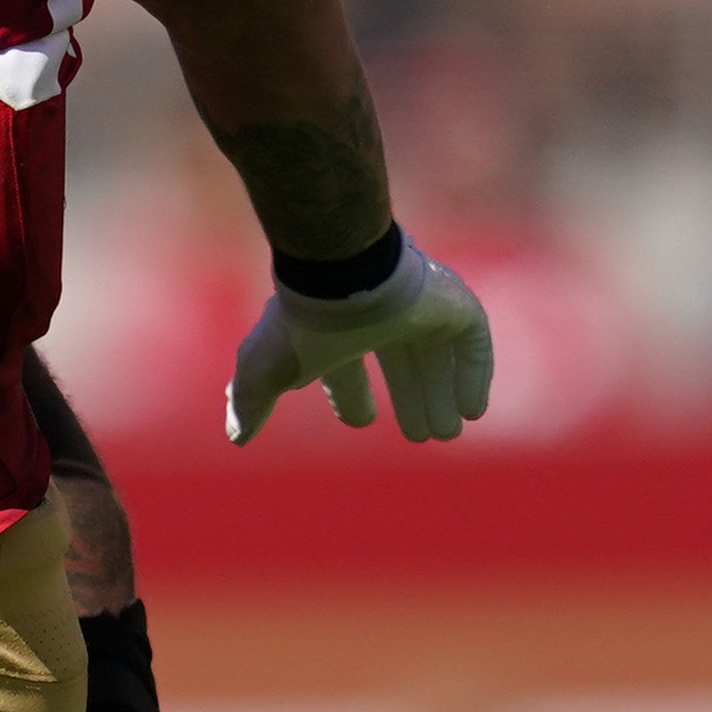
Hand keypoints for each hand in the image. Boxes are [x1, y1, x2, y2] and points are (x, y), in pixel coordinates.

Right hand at [225, 244, 494, 443]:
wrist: (344, 274)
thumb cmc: (303, 323)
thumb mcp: (267, 369)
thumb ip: (250, 402)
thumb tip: (236, 437)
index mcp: (339, 329)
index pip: (346, 362)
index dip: (351, 393)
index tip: (364, 419)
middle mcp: (380, 317)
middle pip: (400, 362)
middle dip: (411, 399)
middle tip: (423, 436)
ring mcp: (419, 307)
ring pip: (436, 356)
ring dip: (442, 394)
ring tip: (448, 432)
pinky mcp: (453, 302)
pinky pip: (473, 341)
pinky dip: (474, 375)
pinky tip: (473, 409)